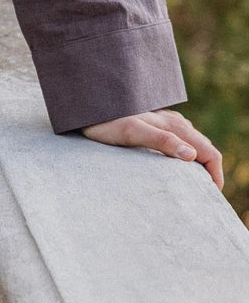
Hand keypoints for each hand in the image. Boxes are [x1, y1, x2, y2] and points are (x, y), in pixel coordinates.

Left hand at [81, 109, 223, 190]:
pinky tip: (176, 166)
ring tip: (193, 185)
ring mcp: (165, 122)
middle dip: (210, 171)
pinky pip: (180, 141)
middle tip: (205, 196)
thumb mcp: (132, 132)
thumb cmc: (106, 121)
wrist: (87, 106)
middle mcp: (174, 121)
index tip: (211, 196)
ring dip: (199, 163)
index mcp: (174, 125)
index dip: (215, 174)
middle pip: (204, 148)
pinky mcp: (154, 125)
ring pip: (194, 144)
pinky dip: (187, 156)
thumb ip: (161, 141)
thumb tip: (191, 155)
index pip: (209, 151)